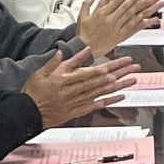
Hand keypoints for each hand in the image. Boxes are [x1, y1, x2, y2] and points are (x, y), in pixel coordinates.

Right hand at [22, 48, 139, 127]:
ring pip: (104, 91)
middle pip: (104, 79)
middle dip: (121, 72)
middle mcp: (77, 90)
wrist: (28, 113)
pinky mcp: (79, 110)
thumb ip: (61, 61)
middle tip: (135, 67)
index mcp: (69, 78)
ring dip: (120, 85)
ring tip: (133, 80)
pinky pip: (98, 105)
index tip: (124, 59)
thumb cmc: (34, 92)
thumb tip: (78, 50)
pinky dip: (110, 100)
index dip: (113, 64)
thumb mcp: (43, 71)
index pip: (96, 69)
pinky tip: (121, 97)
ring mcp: (79, 101)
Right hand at [75, 0, 163, 53]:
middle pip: (124, 6)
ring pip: (129, 15)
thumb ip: (87, 4)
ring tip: (146, 1)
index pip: (116, 1)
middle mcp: (109, 19)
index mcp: (101, 13)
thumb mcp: (82, 16)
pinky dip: (137, 21)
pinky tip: (144, 16)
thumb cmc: (84, 32)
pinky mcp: (118, 36)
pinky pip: (129, 27)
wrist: (85, 47)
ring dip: (138, 7)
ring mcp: (115, 28)